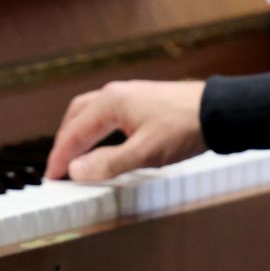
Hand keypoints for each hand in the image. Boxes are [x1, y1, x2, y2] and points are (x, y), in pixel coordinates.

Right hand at [44, 79, 207, 181]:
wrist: (218, 111)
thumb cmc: (183, 129)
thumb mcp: (145, 153)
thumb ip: (108, 163)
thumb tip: (75, 170)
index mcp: (110, 103)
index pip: (74, 132)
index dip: (60, 156)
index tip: (51, 176)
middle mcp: (114, 93)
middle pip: (77, 115)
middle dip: (65, 141)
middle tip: (59, 165)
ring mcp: (129, 94)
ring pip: (92, 111)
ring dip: (79, 132)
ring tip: (76, 154)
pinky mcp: (142, 100)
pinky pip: (108, 112)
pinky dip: (97, 128)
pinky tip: (106, 140)